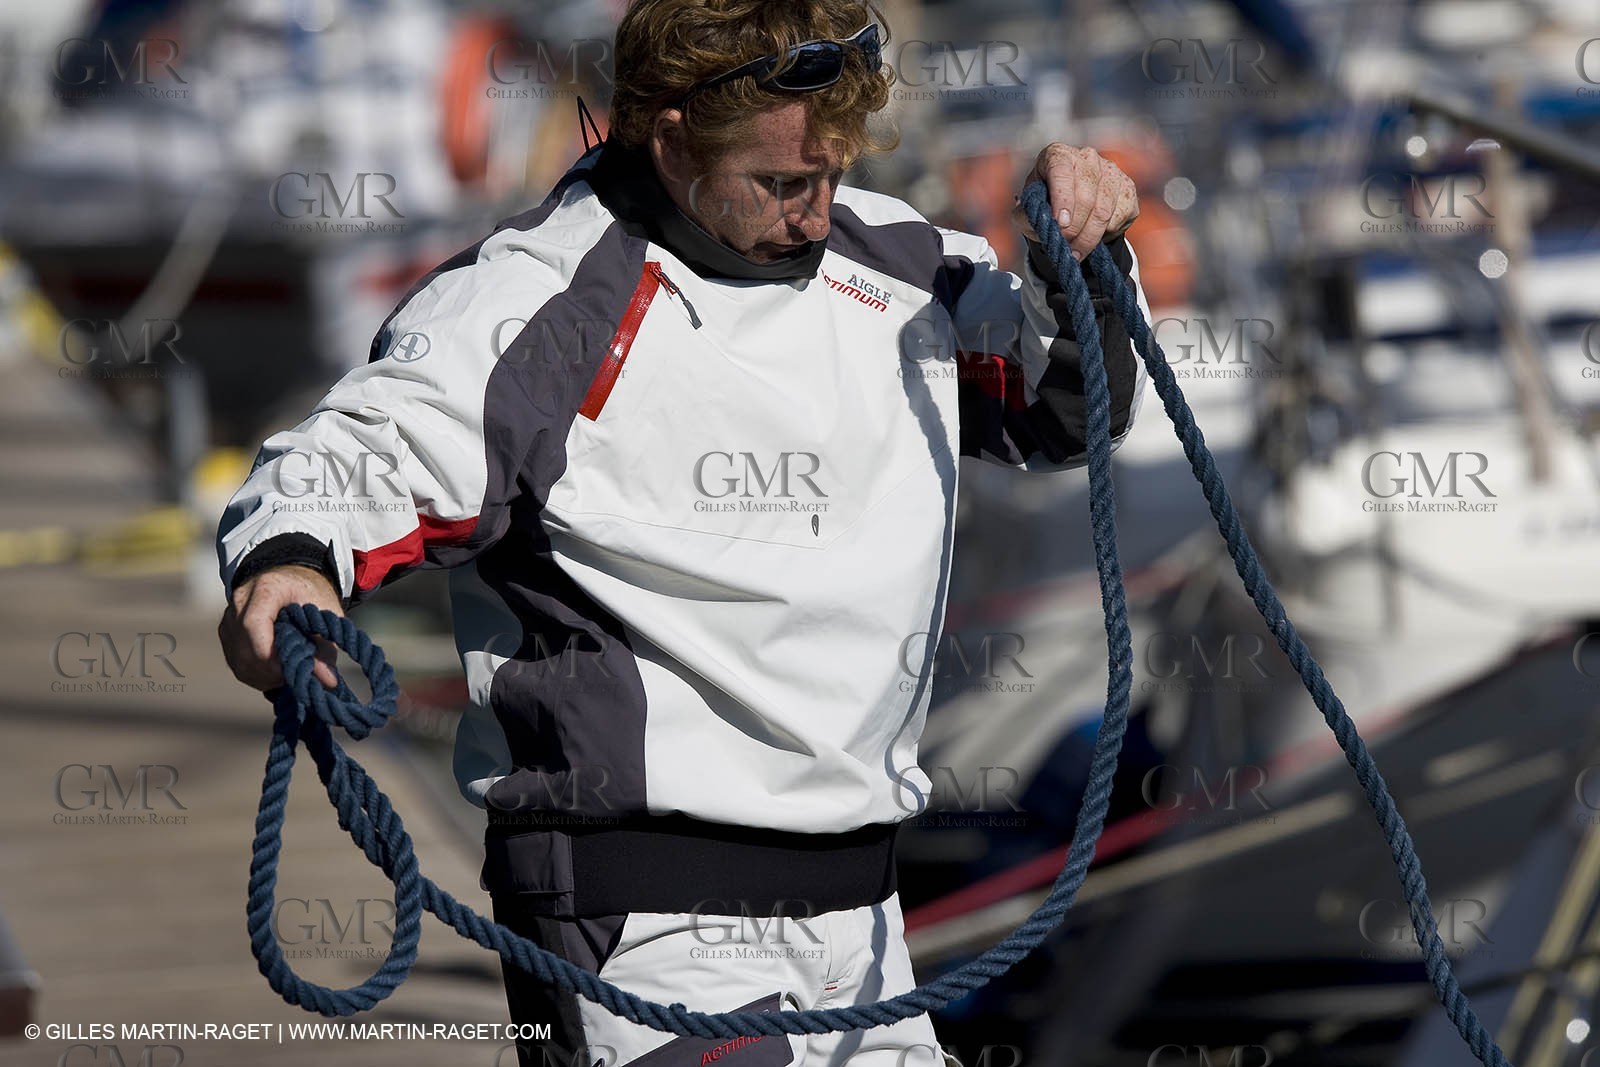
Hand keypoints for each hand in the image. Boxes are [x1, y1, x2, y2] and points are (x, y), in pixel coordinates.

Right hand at [218, 564, 343, 691]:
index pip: (253, 625)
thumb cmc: (310, 592)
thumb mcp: (327, 615)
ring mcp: (230, 617)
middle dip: (269, 671)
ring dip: (262, 676)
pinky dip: (255, 673)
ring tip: (287, 674)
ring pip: (238, 660)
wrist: (293, 579)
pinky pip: (235, 662)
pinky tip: (274, 672)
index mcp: (266, 589)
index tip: (289, 670)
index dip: (269, 655)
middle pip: (244, 649)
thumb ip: (326, 648)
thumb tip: (327, 680)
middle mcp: (241, 601)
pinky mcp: (228, 632)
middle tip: (294, 677)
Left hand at [1013, 144, 1139, 260]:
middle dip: (1074, 229)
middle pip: (1085, 198)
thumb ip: (1027, 215)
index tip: (1060, 224)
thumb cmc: (1046, 202)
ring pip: (1103, 211)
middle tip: (1065, 249)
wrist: (1072, 204)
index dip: (1062, 199)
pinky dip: (1106, 234)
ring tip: (1076, 253)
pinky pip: (1119, 217)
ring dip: (1089, 238)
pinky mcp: (1127, 187)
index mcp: (1058, 155)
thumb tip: (1040, 224)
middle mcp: (1087, 157)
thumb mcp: (1029, 207)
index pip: (1061, 172)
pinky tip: (1094, 236)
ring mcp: (1111, 170)